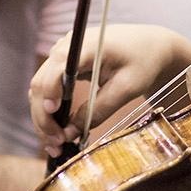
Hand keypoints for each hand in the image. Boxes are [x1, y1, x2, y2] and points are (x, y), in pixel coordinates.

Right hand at [29, 25, 190, 156]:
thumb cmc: (143, 63)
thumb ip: (99, 110)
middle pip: (40, 83)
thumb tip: (70, 134)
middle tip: (56, 145)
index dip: (50, 97)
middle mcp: (67, 46)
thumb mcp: (127, 89)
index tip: (56, 125)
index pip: (57, 69)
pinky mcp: (63, 63)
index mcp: (86, 45)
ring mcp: (62, 53)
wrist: (151, 46)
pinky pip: (48, 88)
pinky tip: (57, 131)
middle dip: (44, 117)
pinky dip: (49, 110)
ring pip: (39, 88)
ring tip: (55, 144)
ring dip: (43, 117)